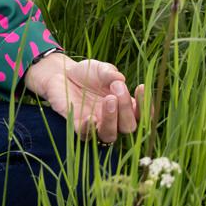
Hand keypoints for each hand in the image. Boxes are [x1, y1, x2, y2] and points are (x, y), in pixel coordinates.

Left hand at [21, 52, 148, 143]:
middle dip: (126, 108)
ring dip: (112, 119)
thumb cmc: (87, 73)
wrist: (61, 73)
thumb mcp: (101, 69)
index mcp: (125, 107)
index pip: (142, 115)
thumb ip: (111, 74)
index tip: (140, 87)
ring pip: (110, 135)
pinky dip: (89, 129)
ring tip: (109, 99)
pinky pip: (86, 135)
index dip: (145, 105)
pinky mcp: (77, 125)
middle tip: (117, 89)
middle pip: (128, 126)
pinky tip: (91, 118)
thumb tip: (120, 79)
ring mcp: (96, 125)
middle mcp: (113, 120)